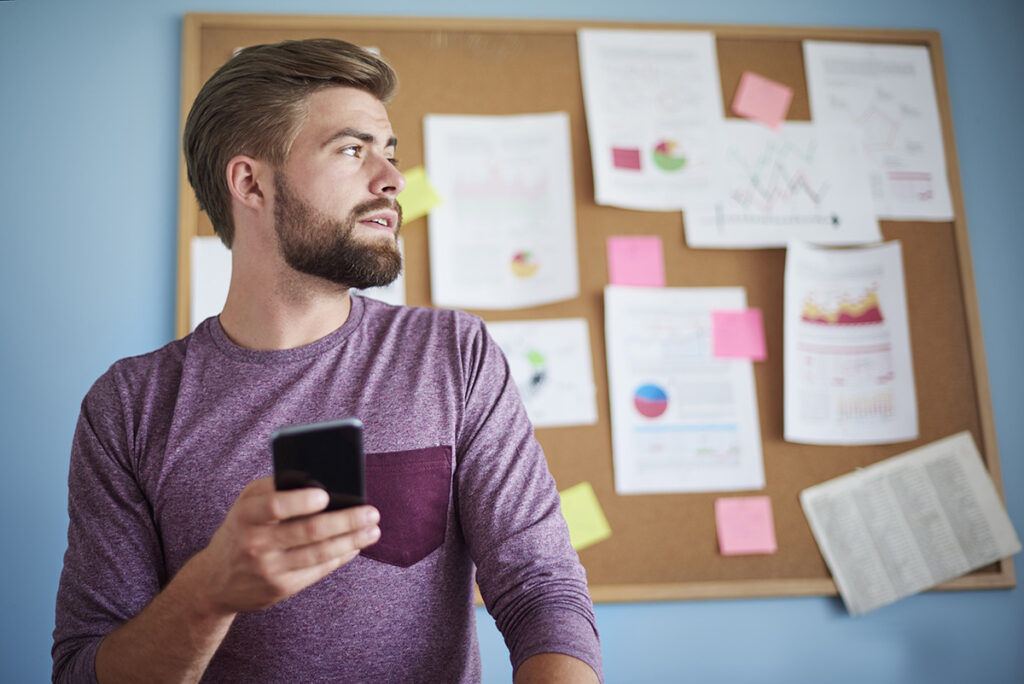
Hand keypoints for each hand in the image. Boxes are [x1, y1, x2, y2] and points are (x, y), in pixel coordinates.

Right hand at [188, 476, 379, 615]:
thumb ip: (275, 488)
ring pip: (319, 554)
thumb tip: (321, 479)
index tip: (327, 494)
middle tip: (372, 512)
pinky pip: (318, 571)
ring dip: (352, 541)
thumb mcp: (246, 504)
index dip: (301, 501)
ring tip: (373, 530)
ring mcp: (268, 570)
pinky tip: (355, 546)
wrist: (214, 581)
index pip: (274, 507)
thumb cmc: (241, 528)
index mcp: (245, 516)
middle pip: (308, 532)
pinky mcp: (281, 588)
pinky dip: (340, 557)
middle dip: (345, 521)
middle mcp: (255, 544)